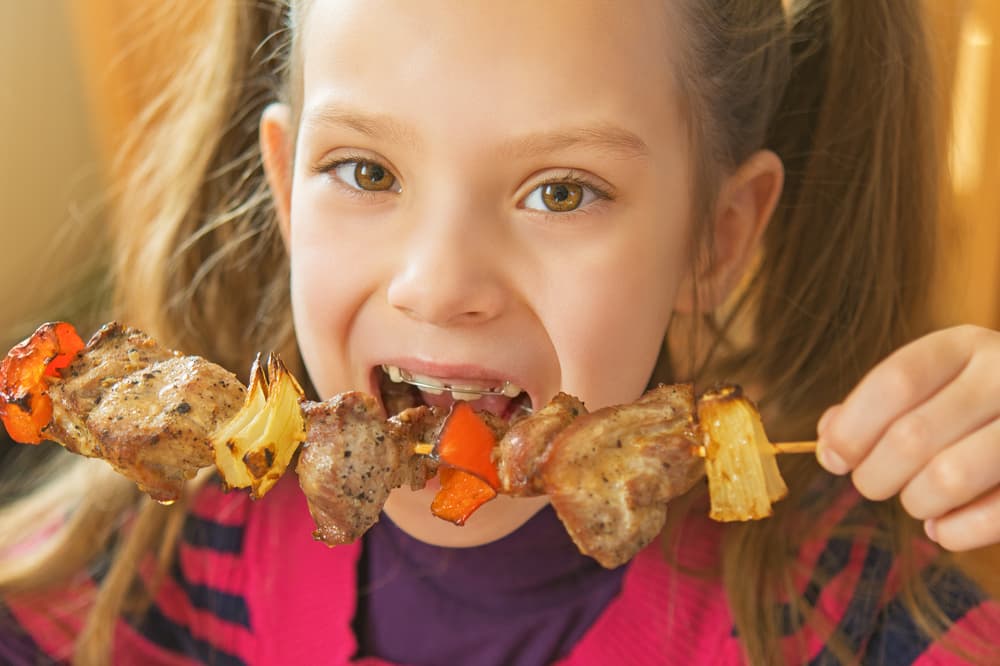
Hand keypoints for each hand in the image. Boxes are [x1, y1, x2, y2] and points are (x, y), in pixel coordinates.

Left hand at [816, 325, 999, 550]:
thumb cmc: (975, 406)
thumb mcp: (932, 386)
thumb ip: (877, 406)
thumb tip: (827, 440)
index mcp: (964, 345)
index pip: (895, 382)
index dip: (853, 427)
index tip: (833, 457)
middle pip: (912, 435)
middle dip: (875, 474)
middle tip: (872, 484)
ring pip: (949, 477)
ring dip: (916, 502)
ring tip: (916, 502)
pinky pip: (995, 514)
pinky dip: (955, 532)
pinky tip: (942, 529)